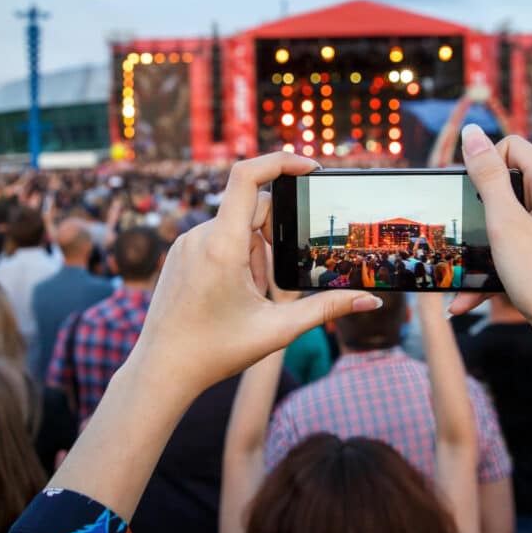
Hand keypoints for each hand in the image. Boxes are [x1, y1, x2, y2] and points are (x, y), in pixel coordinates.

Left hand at [126, 153, 381, 397]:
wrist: (161, 371)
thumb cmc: (215, 352)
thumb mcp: (278, 330)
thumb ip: (327, 309)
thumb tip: (370, 301)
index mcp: (222, 247)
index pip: (247, 176)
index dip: (280, 162)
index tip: (309, 168)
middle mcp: (200, 236)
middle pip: (253, 208)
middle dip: (275, 236)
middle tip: (272, 284)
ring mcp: (185, 243)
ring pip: (236, 226)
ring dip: (255, 252)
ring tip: (249, 298)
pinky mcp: (179, 253)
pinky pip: (217, 237)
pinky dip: (236, 256)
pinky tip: (232, 295)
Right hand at [448, 125, 531, 354]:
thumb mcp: (506, 223)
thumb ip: (488, 176)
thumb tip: (472, 133)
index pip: (511, 146)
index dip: (483, 166)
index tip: (468, 198)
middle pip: (507, 185)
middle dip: (477, 211)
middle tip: (460, 233)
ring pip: (508, 224)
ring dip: (480, 248)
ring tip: (456, 274)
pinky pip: (517, 251)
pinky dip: (494, 270)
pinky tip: (466, 300)